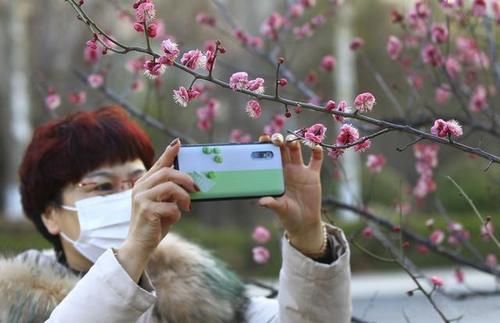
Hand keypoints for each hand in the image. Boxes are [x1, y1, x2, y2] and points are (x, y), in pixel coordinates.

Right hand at [117, 138, 196, 280]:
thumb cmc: (154, 224)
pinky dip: (177, 213)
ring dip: (184, 197)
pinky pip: (170, 206)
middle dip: (186, 178)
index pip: (158, 164)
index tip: (178, 143)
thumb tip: (188, 182)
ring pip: (170, 187)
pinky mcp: (146, 210)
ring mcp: (141, 198)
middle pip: (167, 173)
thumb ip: (170, 192)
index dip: (169, 153)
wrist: (140, 245)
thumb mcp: (164, 204)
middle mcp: (140, 188)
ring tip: (187, 207)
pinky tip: (173, 219)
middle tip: (197, 188)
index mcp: (144, 183)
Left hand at [258, 133, 324, 254]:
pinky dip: (317, 152)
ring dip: (294, 142)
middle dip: (279, 140)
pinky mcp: (313, 175)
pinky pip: (316, 160)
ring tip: (292, 141)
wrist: (304, 222)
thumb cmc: (287, 215)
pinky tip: (315, 147)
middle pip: (282, 148)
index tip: (263, 138)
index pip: (269, 155)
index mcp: (275, 174)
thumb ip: (272, 203)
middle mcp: (287, 169)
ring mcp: (300, 170)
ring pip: (297, 150)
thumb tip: (261, 201)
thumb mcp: (279, 209)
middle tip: (277, 139)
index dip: (266, 145)